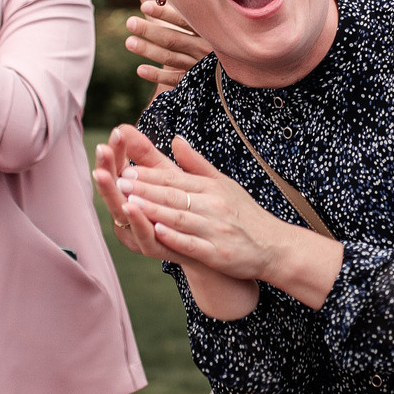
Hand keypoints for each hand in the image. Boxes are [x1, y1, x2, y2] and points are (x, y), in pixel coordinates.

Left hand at [93, 126, 261, 317]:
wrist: (274, 246)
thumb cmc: (244, 214)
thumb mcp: (223, 184)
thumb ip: (196, 164)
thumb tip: (175, 139)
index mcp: (211, 188)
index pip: (176, 179)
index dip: (150, 174)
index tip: (126, 168)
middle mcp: (213, 206)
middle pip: (175, 196)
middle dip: (145, 189)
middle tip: (119, 182)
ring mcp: (216, 230)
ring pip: (181, 218)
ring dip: (155, 210)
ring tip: (130, 203)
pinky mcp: (219, 253)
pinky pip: (193, 244)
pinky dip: (175, 237)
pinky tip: (157, 232)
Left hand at [126, 2, 210, 92]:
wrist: (235, 68)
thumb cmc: (216, 39)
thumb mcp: (208, 25)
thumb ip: (189, 12)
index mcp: (209, 31)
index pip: (184, 21)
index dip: (164, 14)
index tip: (144, 6)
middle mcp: (206, 49)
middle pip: (174, 39)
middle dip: (150, 31)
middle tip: (130, 23)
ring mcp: (202, 67)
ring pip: (171, 58)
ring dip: (149, 51)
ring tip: (129, 42)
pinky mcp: (197, 83)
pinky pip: (175, 80)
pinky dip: (157, 75)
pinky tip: (140, 70)